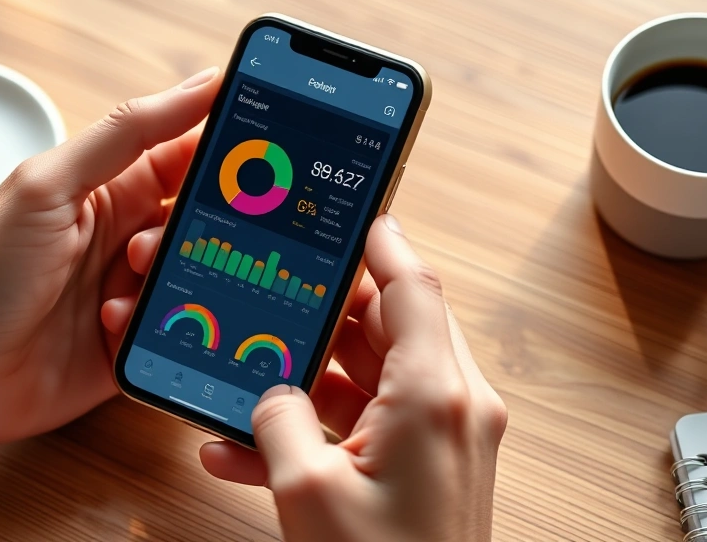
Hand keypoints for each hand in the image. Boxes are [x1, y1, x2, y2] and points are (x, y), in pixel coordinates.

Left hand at [0, 67, 222, 445]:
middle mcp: (125, 236)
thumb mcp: (47, 187)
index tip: (259, 151)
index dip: (223, 151)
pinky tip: (112, 328)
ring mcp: (132, 291)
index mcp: (108, 189)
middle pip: (200, 219)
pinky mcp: (136, 344)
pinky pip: (182, 330)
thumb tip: (200, 84)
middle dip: (202, 229)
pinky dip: (159, 328)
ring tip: (123, 288)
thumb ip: (125, 133)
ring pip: (198, 275)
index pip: (185, 153)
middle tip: (161, 240)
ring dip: (171, 281)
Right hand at [199, 216, 506, 541]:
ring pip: (373, 372)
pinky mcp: (428, 465)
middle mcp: (453, 405)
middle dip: (328, 314)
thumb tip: (272, 393)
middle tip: (281, 296)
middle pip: (388, 325)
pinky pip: (370, 422)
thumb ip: (278, 420)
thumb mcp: (306, 492)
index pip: (412, 286)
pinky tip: (253, 448)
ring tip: (253, 381)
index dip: (380, 243)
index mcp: (437, 394)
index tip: (354, 214)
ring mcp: (444, 436)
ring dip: (312, 377)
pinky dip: (319, 425)